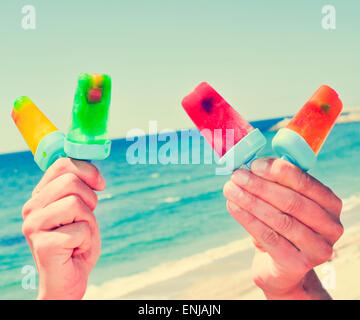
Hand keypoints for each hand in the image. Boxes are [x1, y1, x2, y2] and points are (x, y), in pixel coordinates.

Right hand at [22, 158, 104, 299]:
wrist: (70, 278)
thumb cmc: (78, 242)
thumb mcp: (82, 210)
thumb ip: (80, 188)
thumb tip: (92, 170)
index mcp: (41, 196)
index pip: (62, 165)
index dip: (87, 170)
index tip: (100, 184)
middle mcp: (32, 208)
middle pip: (70, 181)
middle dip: (90, 200)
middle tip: (85, 220)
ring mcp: (34, 226)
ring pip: (76, 203)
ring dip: (88, 221)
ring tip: (79, 236)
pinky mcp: (44, 245)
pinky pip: (81, 229)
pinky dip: (87, 240)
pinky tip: (76, 250)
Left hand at [223, 157, 342, 299]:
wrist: (282, 264)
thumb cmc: (283, 223)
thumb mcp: (285, 201)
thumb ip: (276, 183)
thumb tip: (251, 165)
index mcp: (330, 203)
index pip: (305, 182)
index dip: (278, 171)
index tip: (253, 164)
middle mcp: (331, 226)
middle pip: (292, 201)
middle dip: (260, 186)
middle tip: (236, 176)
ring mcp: (318, 248)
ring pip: (280, 220)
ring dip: (250, 202)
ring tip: (230, 190)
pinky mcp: (298, 264)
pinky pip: (269, 238)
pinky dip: (248, 220)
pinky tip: (233, 207)